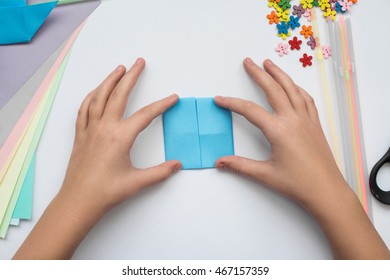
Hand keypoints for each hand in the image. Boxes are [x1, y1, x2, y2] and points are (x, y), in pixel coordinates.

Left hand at [59, 58, 181, 220]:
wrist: (78, 201)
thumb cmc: (106, 192)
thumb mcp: (137, 182)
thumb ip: (160, 172)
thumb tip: (177, 164)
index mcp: (120, 137)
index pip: (146, 115)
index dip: (162, 104)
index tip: (172, 98)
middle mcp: (104, 127)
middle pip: (120, 95)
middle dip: (132, 77)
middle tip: (140, 62)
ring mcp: (90, 129)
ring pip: (99, 97)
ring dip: (110, 80)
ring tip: (119, 69)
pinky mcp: (80, 135)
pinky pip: (84, 109)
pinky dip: (91, 96)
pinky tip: (96, 92)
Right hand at [215, 58, 345, 209]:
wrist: (326, 190)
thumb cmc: (298, 183)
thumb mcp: (265, 174)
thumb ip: (240, 165)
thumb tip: (220, 162)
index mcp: (278, 130)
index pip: (249, 110)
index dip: (232, 103)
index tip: (220, 99)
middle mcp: (293, 119)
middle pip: (273, 89)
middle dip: (258, 74)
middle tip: (248, 62)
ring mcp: (306, 120)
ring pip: (291, 89)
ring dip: (279, 74)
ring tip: (269, 64)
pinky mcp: (314, 124)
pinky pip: (305, 99)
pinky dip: (296, 88)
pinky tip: (293, 86)